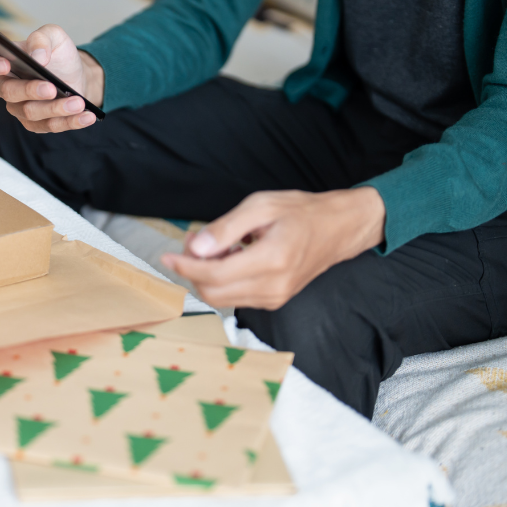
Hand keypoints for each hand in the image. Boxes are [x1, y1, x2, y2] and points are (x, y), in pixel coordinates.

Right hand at [0, 24, 104, 132]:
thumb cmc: (59, 56)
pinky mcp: (38, 124)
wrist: (78, 75)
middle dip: (30, 91)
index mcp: (4, 62)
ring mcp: (21, 108)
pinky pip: (51, 126)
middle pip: (9, 93)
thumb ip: (42, 38)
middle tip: (51, 88)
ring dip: (56, 108)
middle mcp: (7, 88)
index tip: (4, 63)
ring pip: (31, 113)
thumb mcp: (54, 36)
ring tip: (77, 102)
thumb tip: (37, 56)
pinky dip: (71, 122)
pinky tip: (86, 115)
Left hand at [160, 188, 385, 309]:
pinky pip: (236, 297)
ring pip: (222, 298)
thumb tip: (196, 247)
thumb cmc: (301, 212)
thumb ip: (226, 227)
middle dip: (192, 270)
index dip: (185, 266)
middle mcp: (274, 285)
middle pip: (213, 292)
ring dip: (206, 276)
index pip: (214, 274)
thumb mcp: (261, 206)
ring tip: (212, 247)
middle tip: (192, 243)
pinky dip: (222, 281)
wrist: (339, 229)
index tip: (167, 254)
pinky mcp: (275, 300)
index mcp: (271, 259)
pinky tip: (229, 257)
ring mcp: (276, 297)